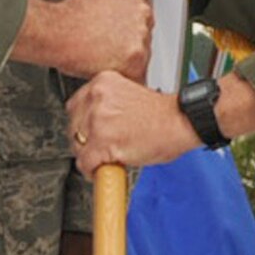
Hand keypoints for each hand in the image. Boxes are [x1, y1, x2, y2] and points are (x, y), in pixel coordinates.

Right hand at [12, 0, 151, 80]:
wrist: (56, 32)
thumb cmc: (68, 18)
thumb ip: (116, 7)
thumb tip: (117, 16)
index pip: (143, 19)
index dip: (129, 33)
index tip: (119, 39)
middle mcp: (142, 13)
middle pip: (145, 38)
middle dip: (129, 48)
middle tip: (109, 52)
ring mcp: (141, 35)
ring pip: (142, 57)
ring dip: (126, 63)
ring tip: (103, 60)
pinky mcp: (135, 57)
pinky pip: (137, 75)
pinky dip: (124, 78)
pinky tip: (106, 70)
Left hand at [68, 72, 196, 176]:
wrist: (181, 122)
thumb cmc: (163, 114)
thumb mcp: (129, 94)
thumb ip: (107, 104)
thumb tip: (92, 121)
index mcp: (102, 82)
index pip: (75, 106)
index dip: (82, 124)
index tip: (90, 132)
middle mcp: (97, 98)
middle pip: (73, 126)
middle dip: (84, 141)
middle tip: (99, 148)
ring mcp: (98, 120)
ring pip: (77, 146)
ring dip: (88, 156)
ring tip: (104, 158)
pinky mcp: (103, 142)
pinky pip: (85, 163)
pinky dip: (91, 171)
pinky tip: (103, 169)